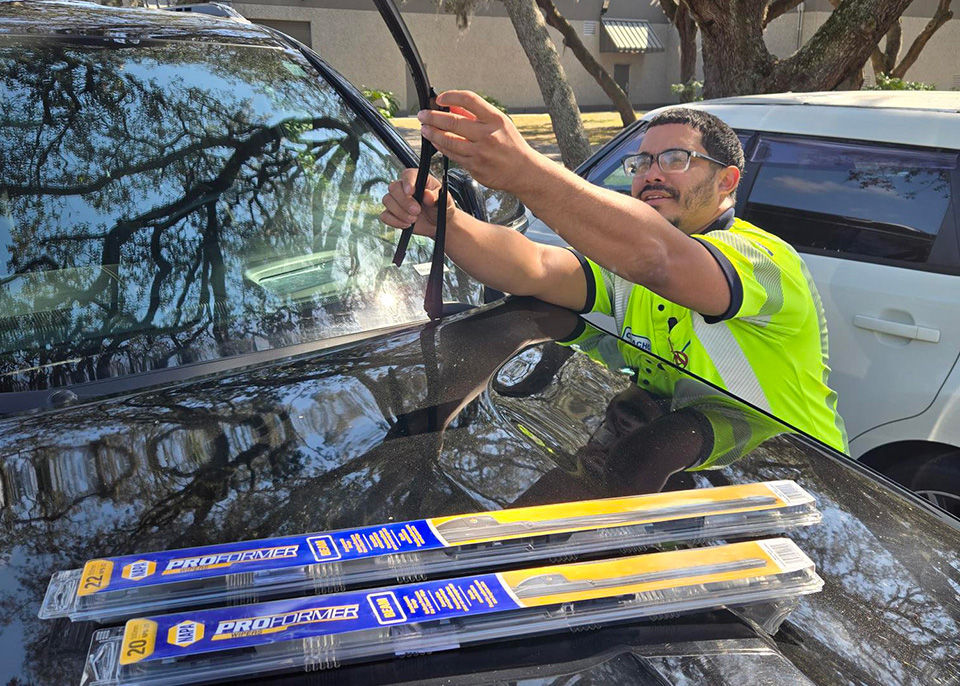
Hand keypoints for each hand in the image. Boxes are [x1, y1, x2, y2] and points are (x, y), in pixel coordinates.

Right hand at [379, 168, 453, 238]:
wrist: (438, 223)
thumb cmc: (441, 207)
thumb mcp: (445, 201)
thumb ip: (436, 197)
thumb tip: (428, 195)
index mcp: (418, 179)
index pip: (408, 175)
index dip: (407, 182)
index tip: (411, 192)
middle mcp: (404, 187)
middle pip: (394, 188)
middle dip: (404, 201)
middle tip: (417, 211)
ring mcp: (396, 200)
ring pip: (387, 200)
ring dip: (400, 212)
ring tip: (414, 219)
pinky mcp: (392, 213)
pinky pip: (385, 216)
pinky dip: (395, 222)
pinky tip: (407, 225)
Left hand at [418, 90, 538, 192]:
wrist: (523, 171)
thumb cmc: (511, 145)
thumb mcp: (500, 123)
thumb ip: (477, 114)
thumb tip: (453, 106)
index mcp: (495, 119)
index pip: (469, 100)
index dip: (451, 96)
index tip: (440, 98)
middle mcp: (487, 135)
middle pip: (453, 121)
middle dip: (433, 117)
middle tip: (422, 115)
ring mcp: (480, 153)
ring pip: (449, 141)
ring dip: (433, 133)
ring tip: (425, 129)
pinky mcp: (474, 167)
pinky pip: (452, 155)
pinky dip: (441, 147)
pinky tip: (436, 142)